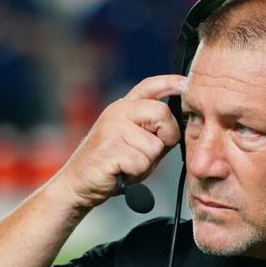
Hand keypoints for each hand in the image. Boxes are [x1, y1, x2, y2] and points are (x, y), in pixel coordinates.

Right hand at [53, 74, 184, 209]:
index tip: (187, 83)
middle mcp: (118, 112)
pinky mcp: (109, 148)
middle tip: (150, 153)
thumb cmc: (114, 166)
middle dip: (167, 137)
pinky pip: (141, 162)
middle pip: (162, 113)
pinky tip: (122, 171)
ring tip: (130, 165)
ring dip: (148, 162)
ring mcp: (112, 128)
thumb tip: (184, 125)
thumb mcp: (138, 143)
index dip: (171, 82)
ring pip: (154, 145)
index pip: (150, 86)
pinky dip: (137, 173)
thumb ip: (157, 131)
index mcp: (125, 108)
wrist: (79, 183)